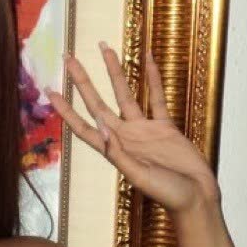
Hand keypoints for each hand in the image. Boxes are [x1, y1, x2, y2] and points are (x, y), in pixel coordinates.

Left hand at [44, 42, 219, 215]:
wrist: (196, 199)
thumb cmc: (167, 194)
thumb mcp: (139, 176)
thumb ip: (119, 153)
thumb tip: (101, 126)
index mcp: (114, 150)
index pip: (83, 126)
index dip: (66, 110)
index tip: (50, 91)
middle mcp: (125, 137)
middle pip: (98, 103)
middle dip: (83, 81)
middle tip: (69, 58)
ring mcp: (145, 130)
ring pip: (125, 93)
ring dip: (115, 71)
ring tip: (105, 47)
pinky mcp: (166, 127)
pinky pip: (157, 97)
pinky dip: (153, 78)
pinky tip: (148, 59)